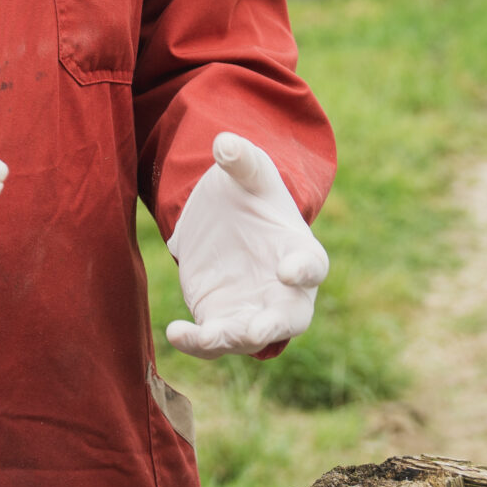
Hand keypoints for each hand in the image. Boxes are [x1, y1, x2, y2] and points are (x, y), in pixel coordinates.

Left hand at [165, 133, 327, 358]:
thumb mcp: (249, 174)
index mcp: (299, 252)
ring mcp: (254, 312)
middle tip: (257, 331)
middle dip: (275, 326)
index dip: (303, 270)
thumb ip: (241, 160)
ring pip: (248, 338)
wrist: (227, 223)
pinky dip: (197, 343)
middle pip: (290, 318)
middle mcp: (284, 293)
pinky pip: (213, 341)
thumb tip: (224, 142)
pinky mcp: (222, 321)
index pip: (311, 265)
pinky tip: (175, 333)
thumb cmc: (252, 198)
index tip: (289, 270)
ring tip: (206, 336)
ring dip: (230, 339)